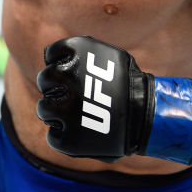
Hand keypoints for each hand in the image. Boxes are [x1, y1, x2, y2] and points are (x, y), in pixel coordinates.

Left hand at [35, 35, 191, 164]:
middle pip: (45, 80)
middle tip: (73, 94)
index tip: (71, 72)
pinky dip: (63, 135)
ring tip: (76, 114)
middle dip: (57, 87)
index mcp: (73, 54)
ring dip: (55, 111)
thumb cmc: (128, 84)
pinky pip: (53, 136)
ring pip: (44, 108)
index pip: (51, 55)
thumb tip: (47, 55)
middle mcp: (63, 78)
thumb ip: (77, 55)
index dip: (60, 63)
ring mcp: (62, 110)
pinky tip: (79, 131)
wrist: (147, 115)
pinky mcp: (66, 138)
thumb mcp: (105, 56)